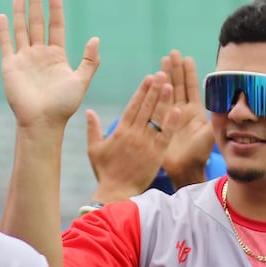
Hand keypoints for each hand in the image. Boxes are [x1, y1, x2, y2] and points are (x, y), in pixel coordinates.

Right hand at [0, 0, 98, 130]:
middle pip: (37, 23)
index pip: (56, 26)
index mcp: (57, 56)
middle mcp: (40, 54)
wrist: (42, 121)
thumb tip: (96, 39)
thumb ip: (88, 61)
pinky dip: (3, 30)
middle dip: (35, 5)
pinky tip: (3, 15)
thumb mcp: (80, 81)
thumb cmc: (63, 105)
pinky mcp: (10, 65)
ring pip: (21, 29)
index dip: (55, 9)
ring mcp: (24, 59)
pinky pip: (6, 43)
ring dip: (19, 12)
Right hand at [86, 72, 180, 201]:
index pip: (133, 106)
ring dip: (164, 101)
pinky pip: (165, 137)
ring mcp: (146, 144)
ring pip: (156, 118)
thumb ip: (92, 129)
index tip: (149, 78)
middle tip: (163, 74)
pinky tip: (177, 110)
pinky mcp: (156, 155)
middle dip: (155, 90)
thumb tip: (89, 111)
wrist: (115, 192)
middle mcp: (134, 134)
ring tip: (170, 85)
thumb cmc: (104, 172)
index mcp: (120, 131)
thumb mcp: (94, 149)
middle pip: (146, 107)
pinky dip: (171, 124)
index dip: (142, 91)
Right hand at [160, 50, 214, 189]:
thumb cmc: (199, 154)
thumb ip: (215, 117)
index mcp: (196, 112)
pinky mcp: (160, 122)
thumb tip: (226, 103)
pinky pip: (157, 104)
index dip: (189, 73)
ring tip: (163, 60)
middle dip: (175, 69)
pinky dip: (155, 92)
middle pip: (179, 85)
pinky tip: (151, 81)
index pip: (193, 88)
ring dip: (165, 76)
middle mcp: (183, 111)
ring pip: (168, 91)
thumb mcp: (209, 133)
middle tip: (172, 53)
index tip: (187, 58)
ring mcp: (170, 116)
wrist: (185, 169)